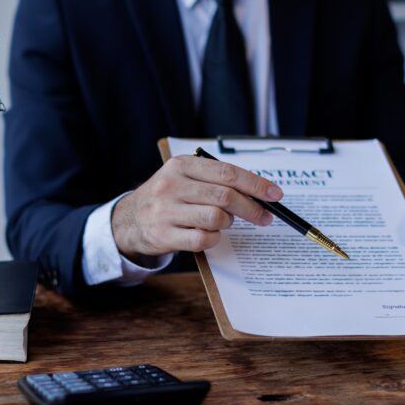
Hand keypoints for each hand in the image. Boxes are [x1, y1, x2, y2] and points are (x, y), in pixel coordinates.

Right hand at [111, 155, 281, 257]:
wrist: (129, 220)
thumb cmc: (167, 197)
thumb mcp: (184, 177)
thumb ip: (215, 180)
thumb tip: (258, 191)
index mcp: (181, 165)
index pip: (227, 173)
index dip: (255, 184)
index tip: (275, 194)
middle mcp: (172, 185)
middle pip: (225, 196)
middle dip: (251, 208)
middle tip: (264, 217)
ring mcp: (166, 211)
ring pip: (216, 218)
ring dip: (228, 223)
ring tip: (225, 222)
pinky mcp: (165, 234)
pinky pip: (203, 239)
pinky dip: (214, 239)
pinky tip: (210, 235)